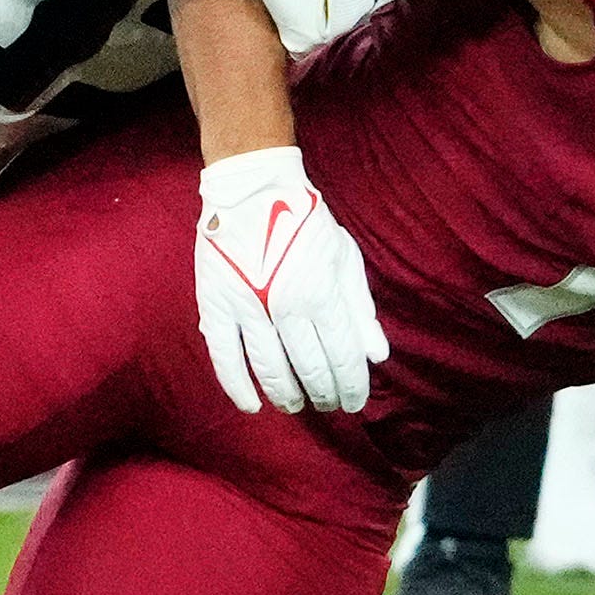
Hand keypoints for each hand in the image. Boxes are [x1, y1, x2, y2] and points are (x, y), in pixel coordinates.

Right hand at [195, 146, 387, 415]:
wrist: (253, 189)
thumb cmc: (306, 222)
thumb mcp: (344, 258)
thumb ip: (361, 309)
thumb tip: (378, 356)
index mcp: (322, 292)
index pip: (343, 356)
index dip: (351, 386)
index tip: (354, 403)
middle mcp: (286, 306)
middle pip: (310, 368)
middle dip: (324, 393)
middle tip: (329, 405)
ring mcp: (248, 308)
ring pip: (270, 369)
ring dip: (287, 395)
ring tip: (297, 405)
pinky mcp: (216, 305)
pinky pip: (224, 357)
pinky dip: (238, 387)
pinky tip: (252, 405)